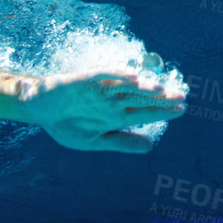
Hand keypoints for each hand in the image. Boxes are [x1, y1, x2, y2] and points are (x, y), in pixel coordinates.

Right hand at [20, 68, 185, 152]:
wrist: (40, 110)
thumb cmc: (68, 124)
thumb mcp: (96, 140)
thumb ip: (122, 141)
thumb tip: (150, 147)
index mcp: (116, 115)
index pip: (145, 112)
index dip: (163, 111)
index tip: (182, 109)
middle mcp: (112, 100)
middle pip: (141, 98)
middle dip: (160, 98)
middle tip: (182, 96)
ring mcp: (100, 89)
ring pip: (127, 86)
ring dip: (144, 87)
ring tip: (162, 89)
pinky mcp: (84, 80)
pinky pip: (104, 75)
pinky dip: (117, 74)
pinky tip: (133, 76)